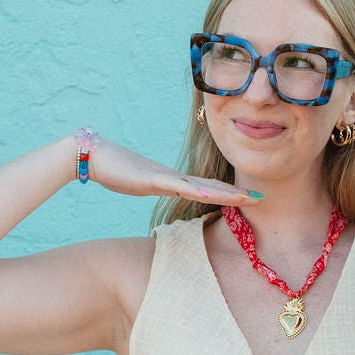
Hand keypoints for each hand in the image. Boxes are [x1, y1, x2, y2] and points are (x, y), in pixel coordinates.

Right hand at [86, 139, 261, 204]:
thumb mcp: (139, 184)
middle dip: (235, 193)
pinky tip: (210, 194)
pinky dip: (195, 191)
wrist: (92, 155)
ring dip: (224, 193)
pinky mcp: (152, 179)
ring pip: (201, 187)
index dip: (228, 193)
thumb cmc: (112, 169)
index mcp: (172, 181)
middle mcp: (173, 178)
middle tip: (261, 198)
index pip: (206, 188)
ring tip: (247, 198)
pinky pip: (178, 187)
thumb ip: (153, 186)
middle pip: (210, 187)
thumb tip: (164, 190)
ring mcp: (164, 178)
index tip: (248, 197)